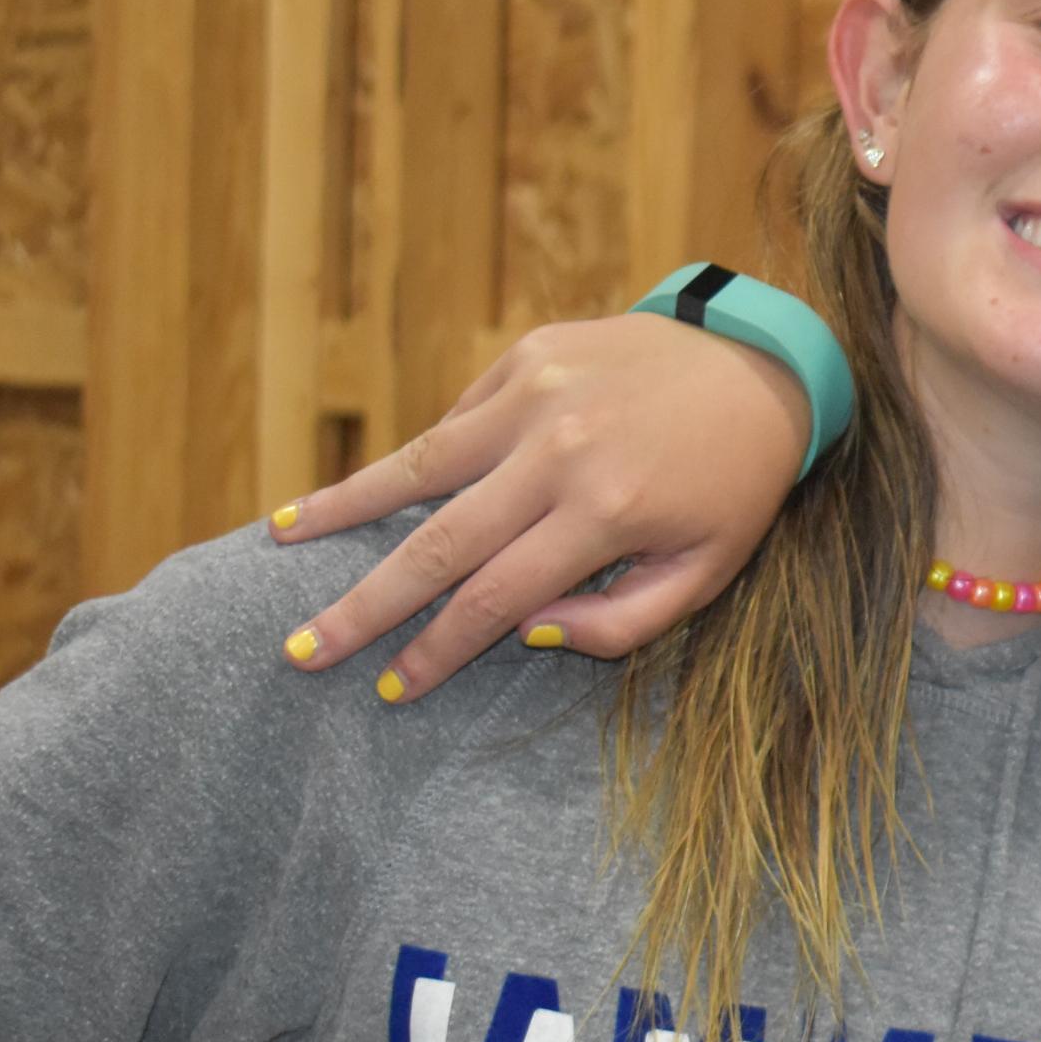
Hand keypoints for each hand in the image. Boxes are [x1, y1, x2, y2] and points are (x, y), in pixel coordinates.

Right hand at [270, 313, 811, 697]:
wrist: (761, 365)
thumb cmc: (735, 484)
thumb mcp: (709, 570)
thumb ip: (621, 620)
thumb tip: (523, 630)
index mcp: (607, 513)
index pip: (495, 598)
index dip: (437, 649)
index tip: (391, 687)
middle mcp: (559, 450)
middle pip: (437, 545)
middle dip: (364, 604)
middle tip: (301, 648)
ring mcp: (535, 394)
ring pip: (418, 465)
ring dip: (343, 507)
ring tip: (279, 537)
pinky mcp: (527, 355)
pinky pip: (459, 423)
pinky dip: (418, 462)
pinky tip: (376, 493)